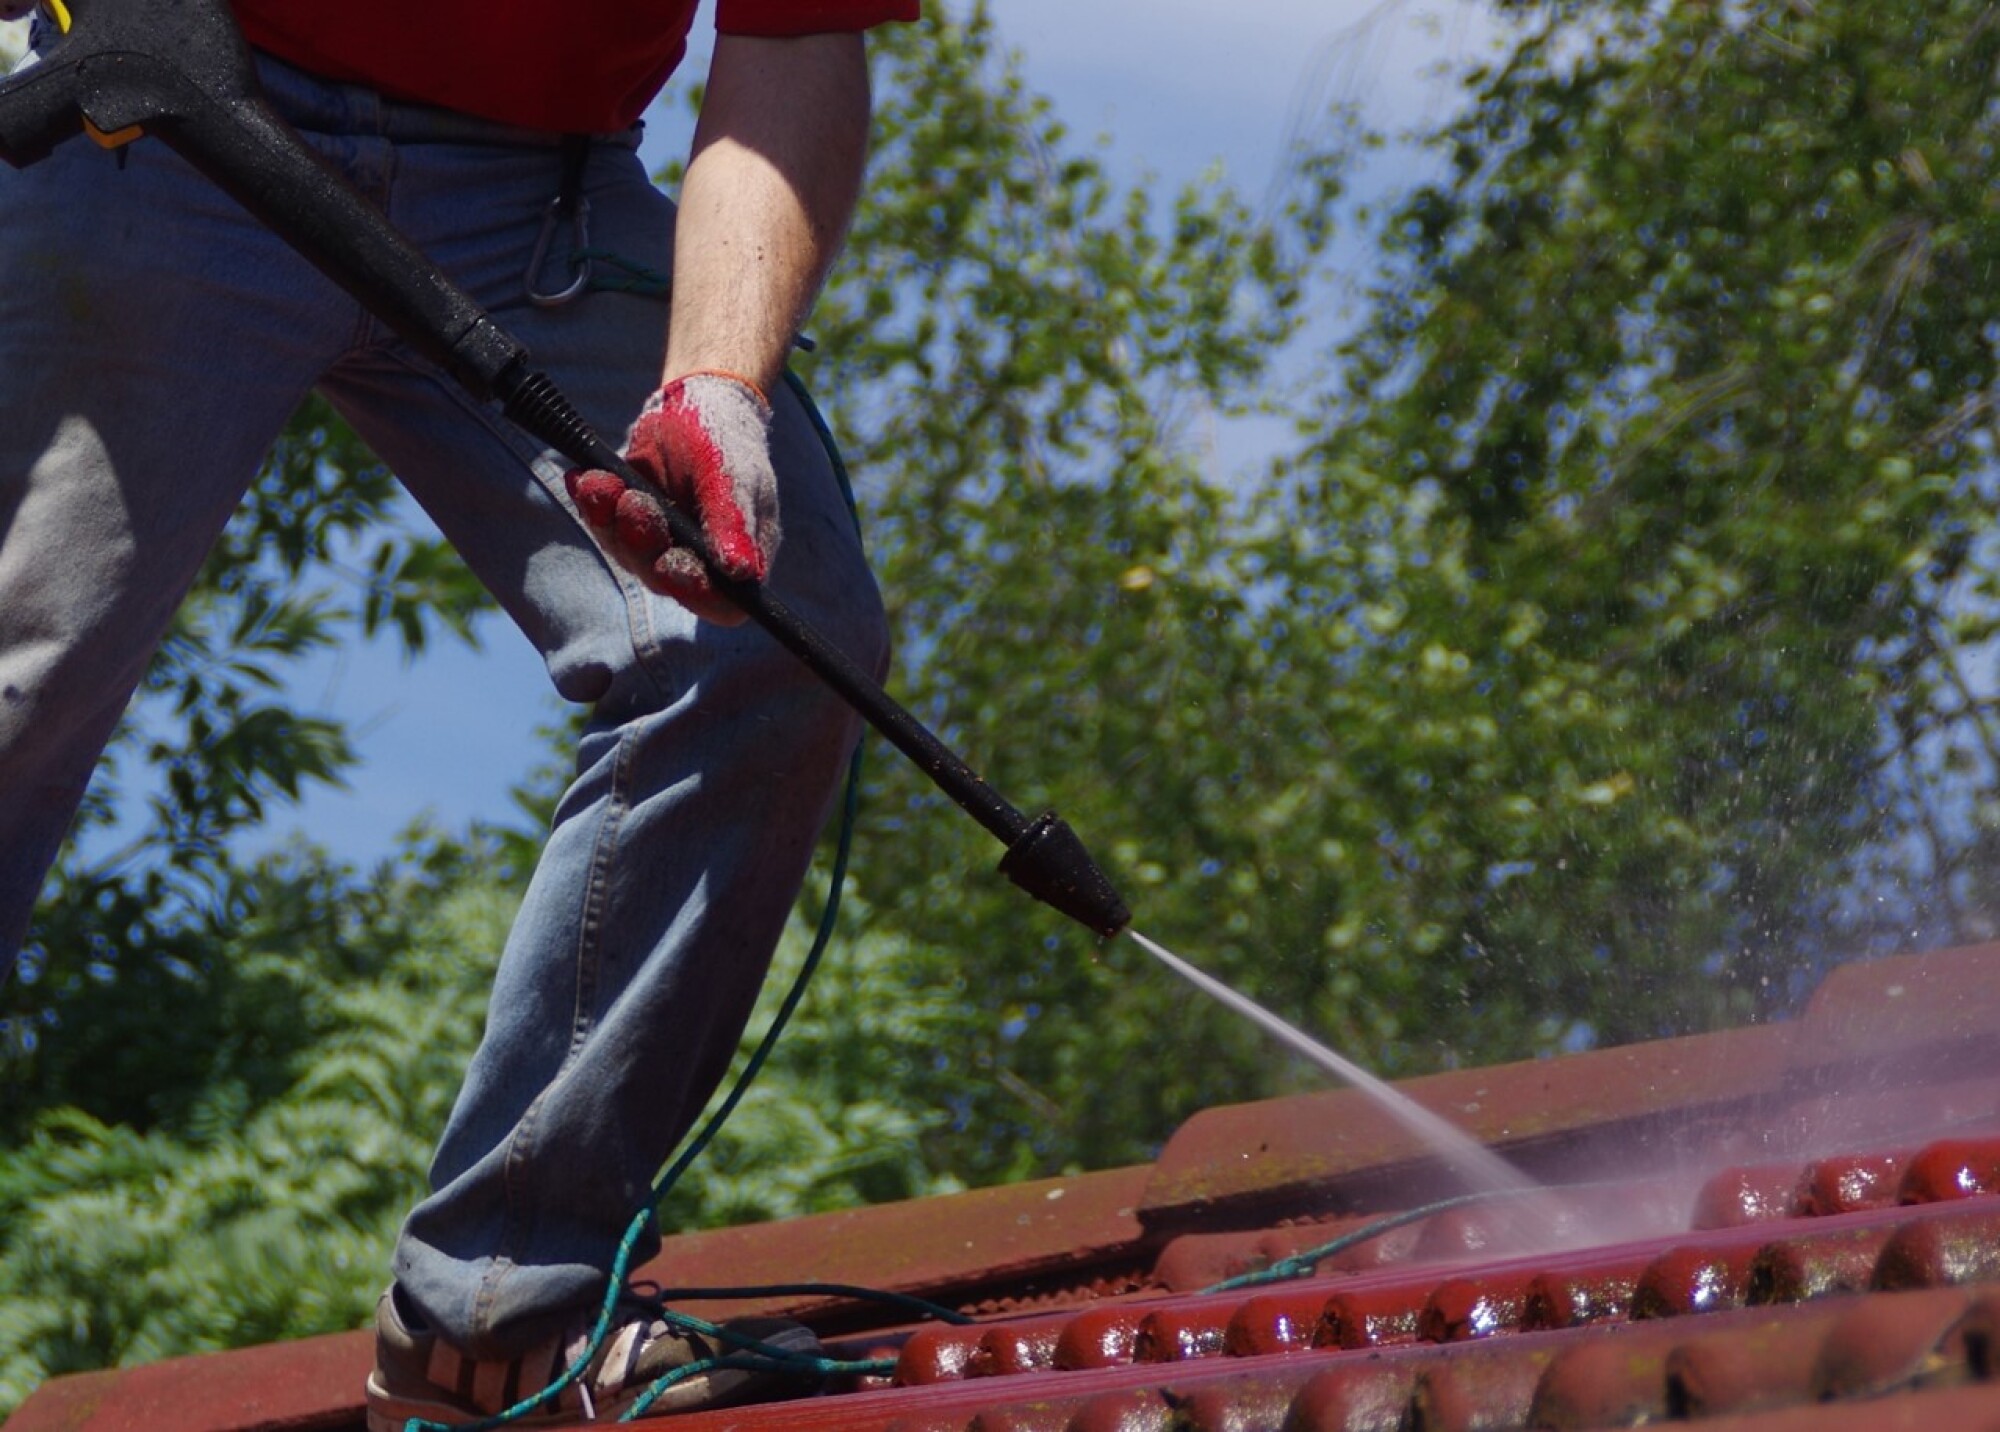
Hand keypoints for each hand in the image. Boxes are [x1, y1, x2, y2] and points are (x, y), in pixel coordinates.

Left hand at [566, 371, 779, 625]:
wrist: (693, 404)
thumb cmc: (727, 441)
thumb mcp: (734, 477)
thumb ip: (734, 523)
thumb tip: (742, 572)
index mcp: (739, 559)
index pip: (720, 603)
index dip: (695, 594)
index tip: (672, 563)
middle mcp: (699, 562)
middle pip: (665, 580)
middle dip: (644, 544)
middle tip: (635, 501)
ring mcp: (661, 546)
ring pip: (629, 556)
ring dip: (612, 522)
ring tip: (603, 482)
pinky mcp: (628, 526)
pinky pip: (605, 527)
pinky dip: (593, 503)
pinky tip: (583, 479)